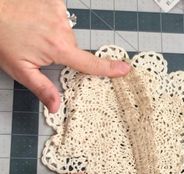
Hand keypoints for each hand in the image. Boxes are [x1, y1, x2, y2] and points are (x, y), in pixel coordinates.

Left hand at [0, 0, 129, 111]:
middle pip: (73, 47)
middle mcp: (63, 27)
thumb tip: (57, 107)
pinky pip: (60, 15)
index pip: (89, 63)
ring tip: (34, 32)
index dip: (108, 69)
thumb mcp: (21, 70)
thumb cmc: (2, 38)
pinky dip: (51, 20)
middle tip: (39, 48)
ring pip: (66, 31)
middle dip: (61, 51)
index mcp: (58, 48)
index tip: (125, 69)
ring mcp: (58, 9)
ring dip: (54, 34)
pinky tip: (35, 19)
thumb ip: (42, 88)